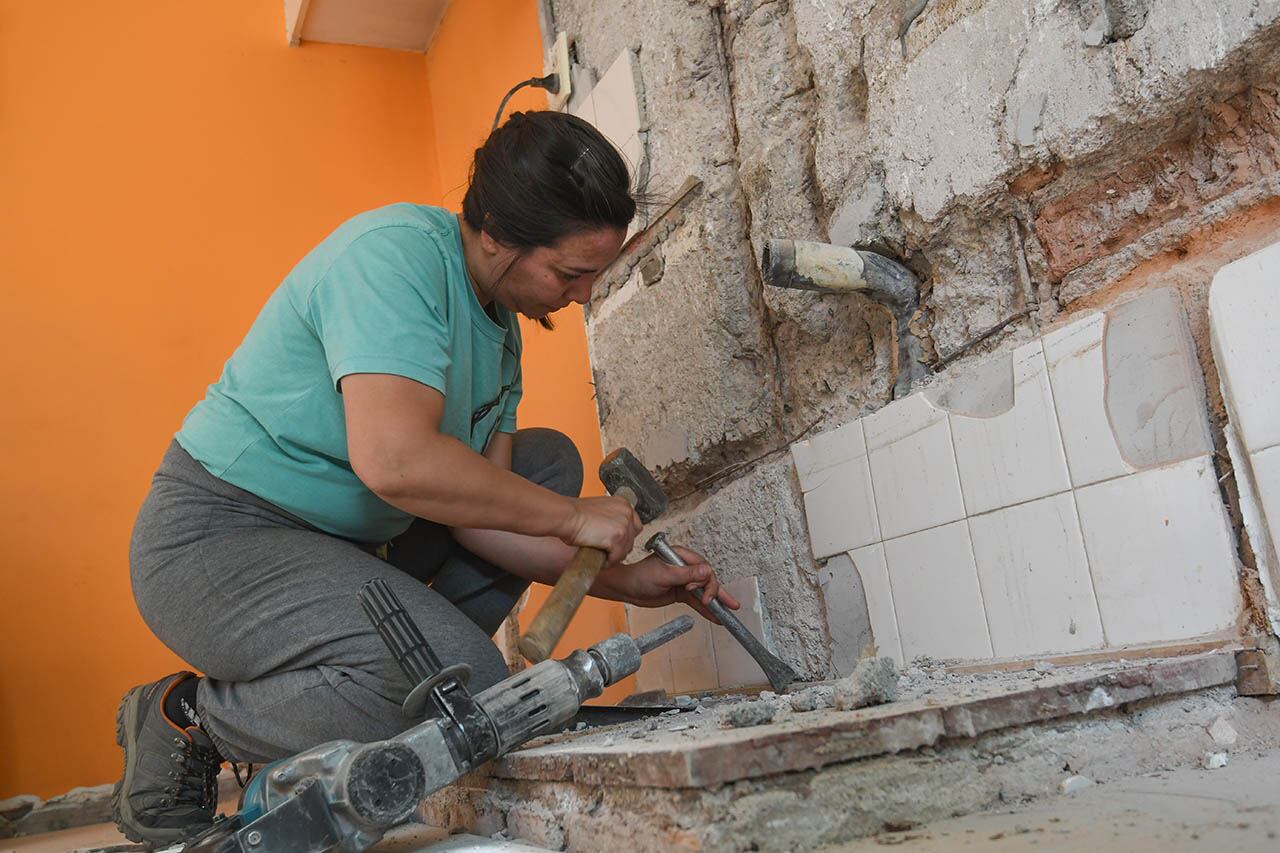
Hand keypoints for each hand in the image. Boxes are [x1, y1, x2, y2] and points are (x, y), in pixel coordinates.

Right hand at [557, 495, 643, 565]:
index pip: (634, 525)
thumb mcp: (599, 510)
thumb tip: (613, 533)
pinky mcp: (617, 538)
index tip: (616, 541)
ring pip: (625, 550)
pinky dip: (608, 562)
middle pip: (632, 539)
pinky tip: (600, 559)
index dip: (625, 536)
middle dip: (621, 547)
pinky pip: (617, 557)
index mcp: (623, 504)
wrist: (567, 516)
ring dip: (614, 556)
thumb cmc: (575, 514)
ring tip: (602, 556)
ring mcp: (623, 526)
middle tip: (608, 551)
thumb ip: (610, 519)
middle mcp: (627, 513)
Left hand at [600, 546, 740, 623]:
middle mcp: (685, 567)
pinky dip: (705, 609)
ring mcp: (684, 581)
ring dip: (716, 602)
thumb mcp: (663, 574)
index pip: (703, 567)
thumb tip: (707, 571)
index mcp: (682, 556)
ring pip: (704, 592)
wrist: (626, 588)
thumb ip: (686, 574)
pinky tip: (715, 616)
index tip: (699, 592)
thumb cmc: (639, 576)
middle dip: (716, 592)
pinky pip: (696, 601)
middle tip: (721, 604)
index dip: (705, 580)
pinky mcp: (680, 593)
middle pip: (707, 579)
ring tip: (730, 611)